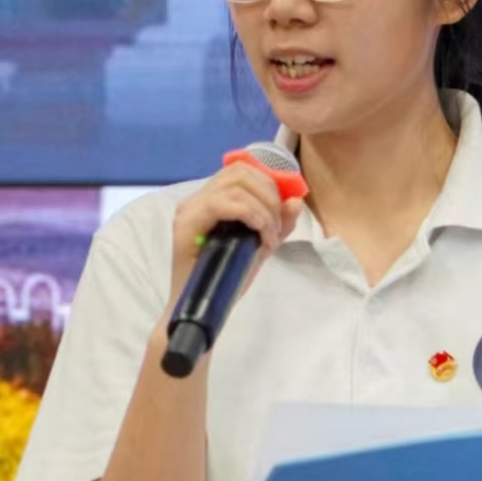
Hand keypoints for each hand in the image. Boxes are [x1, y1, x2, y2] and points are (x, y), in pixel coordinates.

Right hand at [168, 163, 305, 306]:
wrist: (201, 309)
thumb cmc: (226, 279)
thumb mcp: (259, 247)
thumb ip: (278, 224)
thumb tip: (295, 200)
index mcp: (212, 199)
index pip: (242, 170)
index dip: (269, 182)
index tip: (283, 210)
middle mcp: (197, 198)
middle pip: (241, 172)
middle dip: (269, 195)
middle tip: (275, 228)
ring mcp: (190, 209)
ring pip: (235, 186)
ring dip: (262, 209)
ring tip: (268, 237)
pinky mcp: (186, 224)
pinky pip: (222, 204)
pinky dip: (249, 214)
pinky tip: (258, 233)